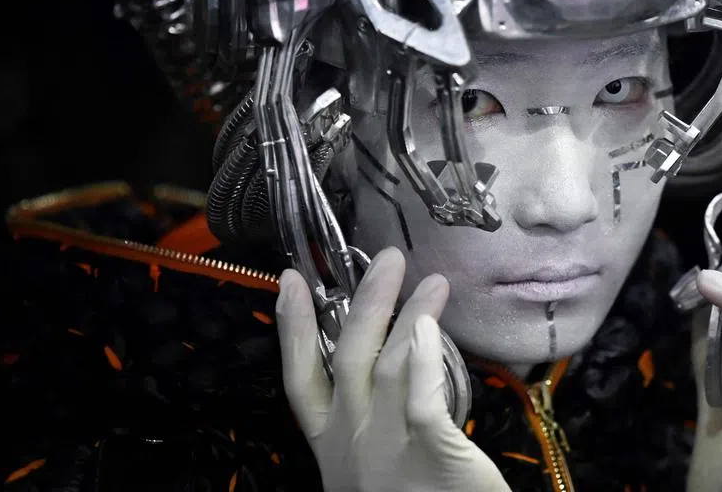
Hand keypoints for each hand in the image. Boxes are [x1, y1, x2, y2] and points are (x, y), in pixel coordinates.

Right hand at [275, 247, 510, 491]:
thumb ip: (372, 415)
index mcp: (333, 445)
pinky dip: (422, 359)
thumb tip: (386, 355)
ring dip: (407, 315)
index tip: (289, 279)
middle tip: (386, 258)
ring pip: (386, 365)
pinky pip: (421, 398)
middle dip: (363, 302)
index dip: (292, 329)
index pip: (300, 379)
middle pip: (346, 358)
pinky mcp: (431, 451)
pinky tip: (430, 326)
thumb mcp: (373, 462)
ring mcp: (387, 448)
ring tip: (432, 282)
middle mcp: (351, 443)